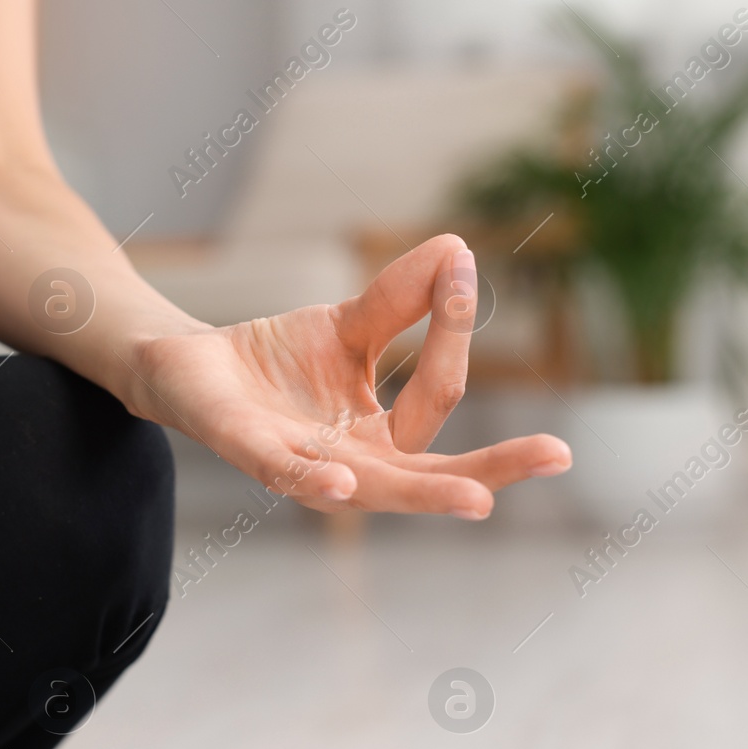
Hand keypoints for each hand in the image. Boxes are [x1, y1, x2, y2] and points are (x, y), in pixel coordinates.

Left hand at [127, 234, 571, 516]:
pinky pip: (285, 472)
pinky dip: (312, 480)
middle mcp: (351, 464)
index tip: (459, 266)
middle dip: (494, 467)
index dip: (453, 332)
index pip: (438, 395)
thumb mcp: (349, 324)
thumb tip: (459, 249)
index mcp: (381, 438)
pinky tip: (341, 486)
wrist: (188, 366)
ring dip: (424, 493)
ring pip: (370, 486)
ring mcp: (302, 466)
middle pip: (430, 472)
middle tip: (559, 455)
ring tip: (477, 500)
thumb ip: (403, 299)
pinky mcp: (247, 451)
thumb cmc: (278, 361)